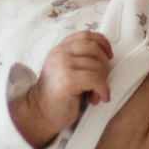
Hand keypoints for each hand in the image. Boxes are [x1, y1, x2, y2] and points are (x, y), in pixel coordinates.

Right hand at [11, 32, 112, 147]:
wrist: (40, 113)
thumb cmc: (57, 94)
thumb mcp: (66, 70)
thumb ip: (79, 59)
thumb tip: (106, 56)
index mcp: (60, 49)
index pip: (86, 35)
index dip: (102, 43)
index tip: (109, 56)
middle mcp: (61, 53)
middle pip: (94, 49)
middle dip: (105, 66)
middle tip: (101, 82)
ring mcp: (63, 65)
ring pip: (97, 65)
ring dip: (103, 82)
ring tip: (96, 95)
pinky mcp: (68, 80)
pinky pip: (95, 79)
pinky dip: (103, 89)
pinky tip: (100, 99)